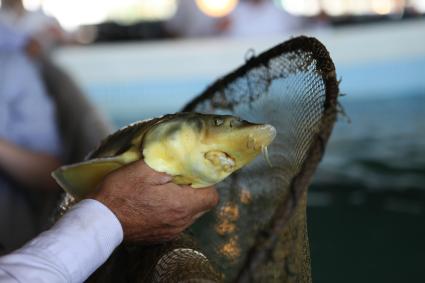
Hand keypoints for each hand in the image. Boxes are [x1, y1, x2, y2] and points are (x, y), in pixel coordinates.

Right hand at [90, 160, 218, 242]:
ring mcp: (170, 232)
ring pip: (189, 215)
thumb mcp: (145, 169)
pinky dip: (171, 212)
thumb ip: (170, 162)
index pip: (212, 197)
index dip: (206, 184)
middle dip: (195, 192)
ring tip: (164, 190)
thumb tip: (184, 157)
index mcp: (182, 205)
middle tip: (178, 180)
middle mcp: (181, 222)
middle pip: (202, 206)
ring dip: (182, 202)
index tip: (193, 175)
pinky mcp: (159, 237)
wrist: (100, 221)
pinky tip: (154, 203)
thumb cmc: (121, 192)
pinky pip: (175, 223)